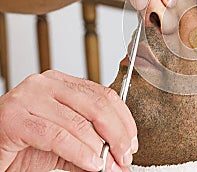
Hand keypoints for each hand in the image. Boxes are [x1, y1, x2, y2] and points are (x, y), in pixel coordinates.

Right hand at [0, 70, 135, 170]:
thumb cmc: (23, 144)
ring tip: (110, 166)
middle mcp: (46, 84)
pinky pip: (58, 136)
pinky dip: (80, 152)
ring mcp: (29, 97)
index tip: (132, 141)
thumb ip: (90, 146)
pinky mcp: (15, 117)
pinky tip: (93, 164)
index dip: (123, 119)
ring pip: (79, 123)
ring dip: (100, 149)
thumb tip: (118, 158)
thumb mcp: (65, 142)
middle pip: (96, 106)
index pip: (103, 95)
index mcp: (61, 82)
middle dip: (117, 134)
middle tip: (125, 156)